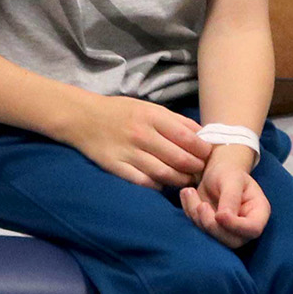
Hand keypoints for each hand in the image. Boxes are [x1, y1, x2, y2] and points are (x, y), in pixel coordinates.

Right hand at [61, 95, 209, 188]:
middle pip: (178, 158)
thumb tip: (201, 135)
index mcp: (152, 116)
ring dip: (180, 180)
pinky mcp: (116, 167)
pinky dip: (157, 185)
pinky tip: (163, 185)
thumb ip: (174, 121)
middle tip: (201, 171)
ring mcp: (128, 152)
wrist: (83, 117)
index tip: (209, 155)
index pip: (186, 137)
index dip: (202, 149)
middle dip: (195, 167)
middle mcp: (141, 134)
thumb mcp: (149, 108)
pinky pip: (143, 182)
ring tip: (187, 180)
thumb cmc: (121, 111)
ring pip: (163, 173)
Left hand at [180, 143, 270, 248]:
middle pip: (233, 241)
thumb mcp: (232, 179)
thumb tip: (222, 218)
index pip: (253, 229)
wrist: (215, 173)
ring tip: (190, 192)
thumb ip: (230, 198)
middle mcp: (245, 227)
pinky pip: (198, 231)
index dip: (236, 226)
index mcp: (258, 212)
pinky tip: (187, 195)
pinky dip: (189, 214)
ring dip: (197, 217)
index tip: (219, 215)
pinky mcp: (211, 232)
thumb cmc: (228, 172)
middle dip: (212, 225)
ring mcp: (228, 232)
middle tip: (201, 205)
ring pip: (213, 239)